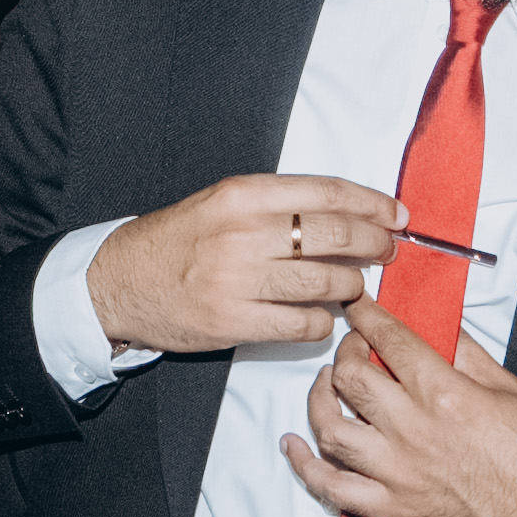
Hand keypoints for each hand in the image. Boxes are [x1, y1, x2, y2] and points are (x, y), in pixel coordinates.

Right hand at [87, 174, 397, 355]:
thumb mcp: (223, 202)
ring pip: (325, 281)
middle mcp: (243, 232)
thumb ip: (279, 205)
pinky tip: (323, 316)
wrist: (119, 281)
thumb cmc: (178, 241)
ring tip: (355, 285)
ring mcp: (238, 279)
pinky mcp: (233, 321)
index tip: (397, 215)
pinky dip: (323, 322)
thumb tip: (347, 214)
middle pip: (335, 235)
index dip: (372, 204)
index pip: (327, 193)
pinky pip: (302, 324)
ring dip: (352, 285)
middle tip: (388, 251)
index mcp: (243, 194)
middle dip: (374, 244)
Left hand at [285, 295, 516, 516]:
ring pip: (331, 428)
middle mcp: (414, 432)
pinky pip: (332, 488)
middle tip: (353, 343)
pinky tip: (294, 444)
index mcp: (445, 394)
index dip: (365, 314)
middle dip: (345, 349)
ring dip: (320, 398)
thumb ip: (463, 352)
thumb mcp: (508, 387)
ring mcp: (399, 473)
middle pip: (350, 377)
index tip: (355, 302)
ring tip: (328, 383)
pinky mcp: (394, 508)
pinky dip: (305, 465)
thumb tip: (433, 325)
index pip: (388, 340)